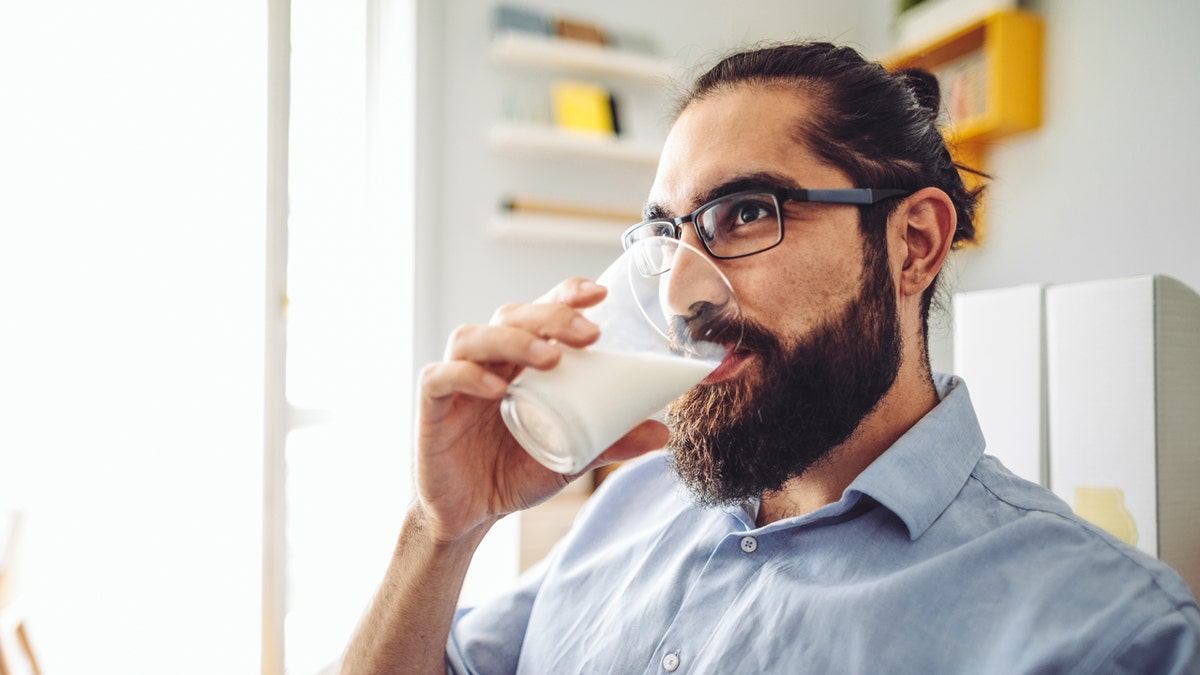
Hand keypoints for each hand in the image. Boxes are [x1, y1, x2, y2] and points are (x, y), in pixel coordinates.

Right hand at [414, 277, 668, 542]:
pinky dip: (469, 375)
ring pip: (474, 336)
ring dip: (514, 339)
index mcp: (521, 360)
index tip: (599, 295)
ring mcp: (457, 378)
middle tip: (589, 335)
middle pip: (512, 315)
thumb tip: (662, 433)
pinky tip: (499, 388)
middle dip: (551, 316)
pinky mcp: (430, 403)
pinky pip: (442, 376)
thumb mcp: (571, 455)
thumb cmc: (514, 471)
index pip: (541, 311)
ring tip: (551, 358)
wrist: (469, 515)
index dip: (565, 296)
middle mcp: (488, 359)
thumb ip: (610, 440)